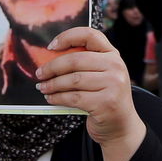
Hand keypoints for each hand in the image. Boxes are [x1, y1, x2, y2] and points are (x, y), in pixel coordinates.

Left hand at [35, 27, 144, 148]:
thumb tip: (49, 59)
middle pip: (76, 60)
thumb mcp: (101, 75)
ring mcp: (113, 85)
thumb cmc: (105, 98)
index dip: (67, 37)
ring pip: (73, 80)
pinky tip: (51, 98)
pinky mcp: (106, 103)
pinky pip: (74, 97)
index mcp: (113, 55)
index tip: (51, 47)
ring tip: (43, 87)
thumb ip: (84, 64)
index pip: (90, 35)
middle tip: (40, 74)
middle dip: (52, 67)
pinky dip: (58, 98)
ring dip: (52, 84)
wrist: (121, 125)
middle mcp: (116, 67)